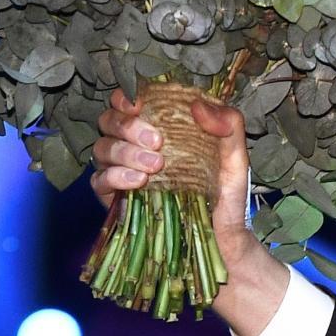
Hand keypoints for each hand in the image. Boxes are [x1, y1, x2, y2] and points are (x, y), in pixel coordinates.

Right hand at [89, 88, 290, 335]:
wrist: (221, 239)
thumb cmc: (226, 196)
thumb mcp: (236, 158)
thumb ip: (228, 125)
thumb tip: (199, 105)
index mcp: (159, 129)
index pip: (129, 101)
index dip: (126, 96)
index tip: (138, 103)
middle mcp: (134, 146)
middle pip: (110, 121)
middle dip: (129, 126)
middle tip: (158, 142)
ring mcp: (121, 171)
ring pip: (102, 148)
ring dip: (125, 151)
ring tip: (155, 166)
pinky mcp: (113, 197)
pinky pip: (99, 180)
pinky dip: (116, 176)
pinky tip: (139, 182)